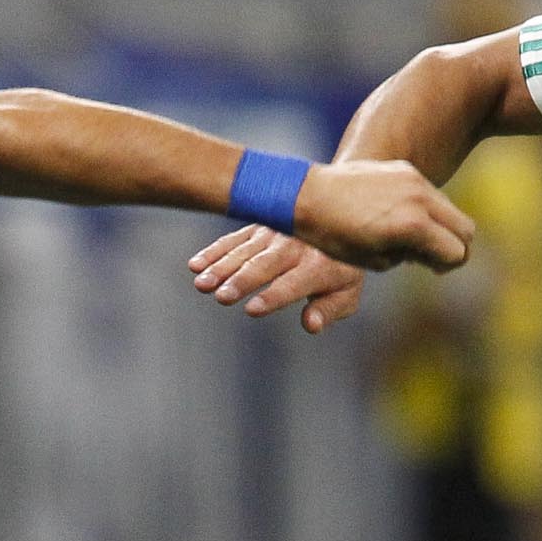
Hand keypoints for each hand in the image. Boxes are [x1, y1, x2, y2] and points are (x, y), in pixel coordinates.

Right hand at [188, 227, 367, 333]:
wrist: (340, 215)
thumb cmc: (341, 267)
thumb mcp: (347, 291)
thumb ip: (329, 309)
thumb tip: (311, 325)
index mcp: (319, 265)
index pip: (293, 284)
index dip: (273, 296)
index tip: (252, 309)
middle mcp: (294, 246)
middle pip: (264, 265)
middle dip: (241, 280)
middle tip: (220, 296)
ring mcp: (274, 234)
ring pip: (244, 251)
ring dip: (220, 267)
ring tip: (201, 284)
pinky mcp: (258, 227)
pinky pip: (233, 239)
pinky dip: (213, 251)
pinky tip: (194, 265)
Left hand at [290, 158, 473, 273]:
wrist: (308, 196)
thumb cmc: (336, 238)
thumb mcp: (377, 260)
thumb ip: (414, 256)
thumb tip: (434, 254)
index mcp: (413, 226)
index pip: (456, 252)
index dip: (445, 266)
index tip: (429, 268)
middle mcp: (420, 199)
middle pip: (466, 229)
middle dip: (455, 246)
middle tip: (431, 256)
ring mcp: (414, 180)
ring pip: (451, 209)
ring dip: (442, 226)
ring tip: (415, 237)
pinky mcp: (404, 169)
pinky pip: (430, 193)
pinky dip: (426, 208)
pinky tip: (400, 216)